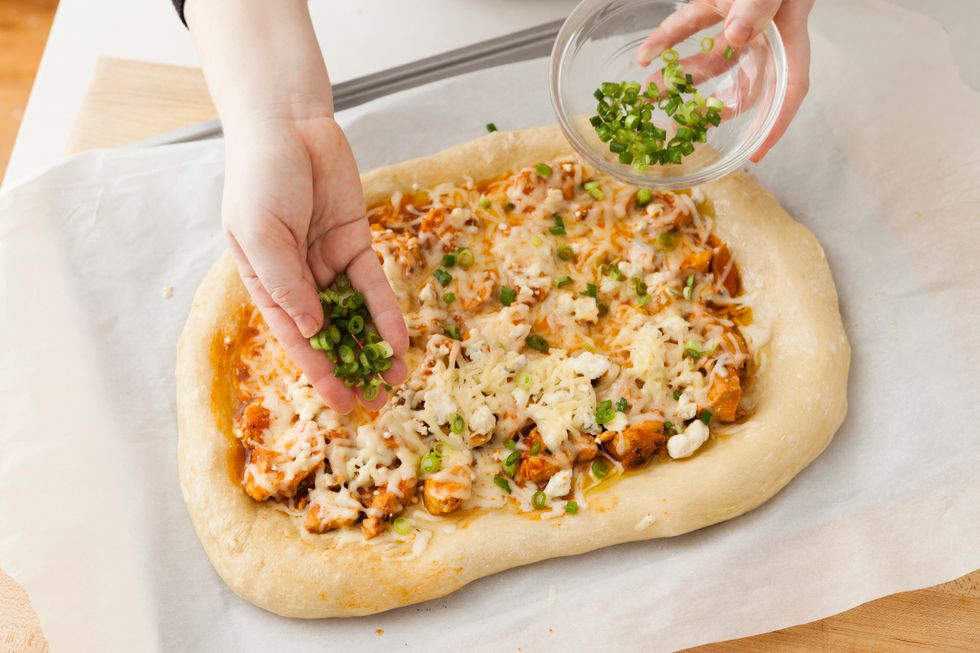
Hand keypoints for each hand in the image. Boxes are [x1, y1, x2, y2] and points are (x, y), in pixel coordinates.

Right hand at [222, 116, 408, 412]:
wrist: (289, 126)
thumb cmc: (261, 178)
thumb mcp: (260, 235)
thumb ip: (286, 284)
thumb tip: (314, 330)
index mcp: (267, 285)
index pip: (296, 340)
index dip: (319, 374)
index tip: (340, 406)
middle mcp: (300, 282)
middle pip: (330, 336)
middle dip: (352, 371)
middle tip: (376, 405)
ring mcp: (329, 265)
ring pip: (356, 317)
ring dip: (375, 349)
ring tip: (396, 381)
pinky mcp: (357, 245)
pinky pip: (374, 287)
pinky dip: (387, 313)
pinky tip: (400, 340)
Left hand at [638, 0, 814, 160]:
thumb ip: (758, 6)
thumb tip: (738, 36)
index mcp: (788, 31)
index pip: (791, 88)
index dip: (777, 123)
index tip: (757, 153)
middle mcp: (761, 30)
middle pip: (743, 80)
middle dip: (713, 108)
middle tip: (685, 133)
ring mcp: (733, 17)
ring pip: (707, 58)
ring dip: (679, 78)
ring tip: (650, 99)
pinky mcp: (711, 1)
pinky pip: (685, 26)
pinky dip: (663, 40)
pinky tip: (642, 57)